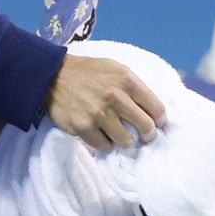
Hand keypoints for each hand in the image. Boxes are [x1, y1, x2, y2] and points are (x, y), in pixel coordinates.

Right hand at [43, 54, 166, 152]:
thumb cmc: (89, 72)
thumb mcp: (116, 68)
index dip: (160, 120)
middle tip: (143, 135)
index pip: (156, 108)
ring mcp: (98, 114)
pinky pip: (104, 147)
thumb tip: (153, 109)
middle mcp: (115, 97)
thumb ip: (135, 86)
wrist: (54, 75)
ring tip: (119, 133)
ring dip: (125, 140)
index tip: (158, 124)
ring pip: (126, 141)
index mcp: (127, 80)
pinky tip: (102, 134)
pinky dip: (106, 144)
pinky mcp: (83, 127)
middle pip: (145, 127)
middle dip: (147, 134)